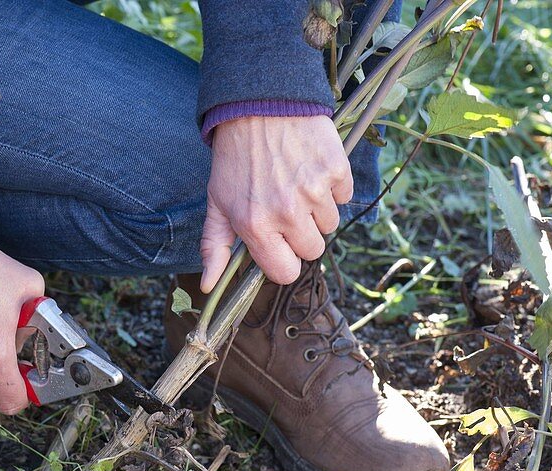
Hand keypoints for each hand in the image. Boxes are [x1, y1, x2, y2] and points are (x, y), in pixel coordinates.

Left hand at [200, 115, 352, 291]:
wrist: (259, 103)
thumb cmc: (235, 157)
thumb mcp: (217, 202)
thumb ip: (214, 247)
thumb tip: (206, 286)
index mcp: (256, 226)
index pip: (286, 273)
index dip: (284, 260)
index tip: (280, 244)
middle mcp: (287, 213)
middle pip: (312, 251)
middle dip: (301, 234)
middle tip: (286, 206)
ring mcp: (314, 191)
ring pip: (330, 224)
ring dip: (317, 208)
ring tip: (296, 181)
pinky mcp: (336, 170)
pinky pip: (344, 195)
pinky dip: (332, 185)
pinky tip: (311, 166)